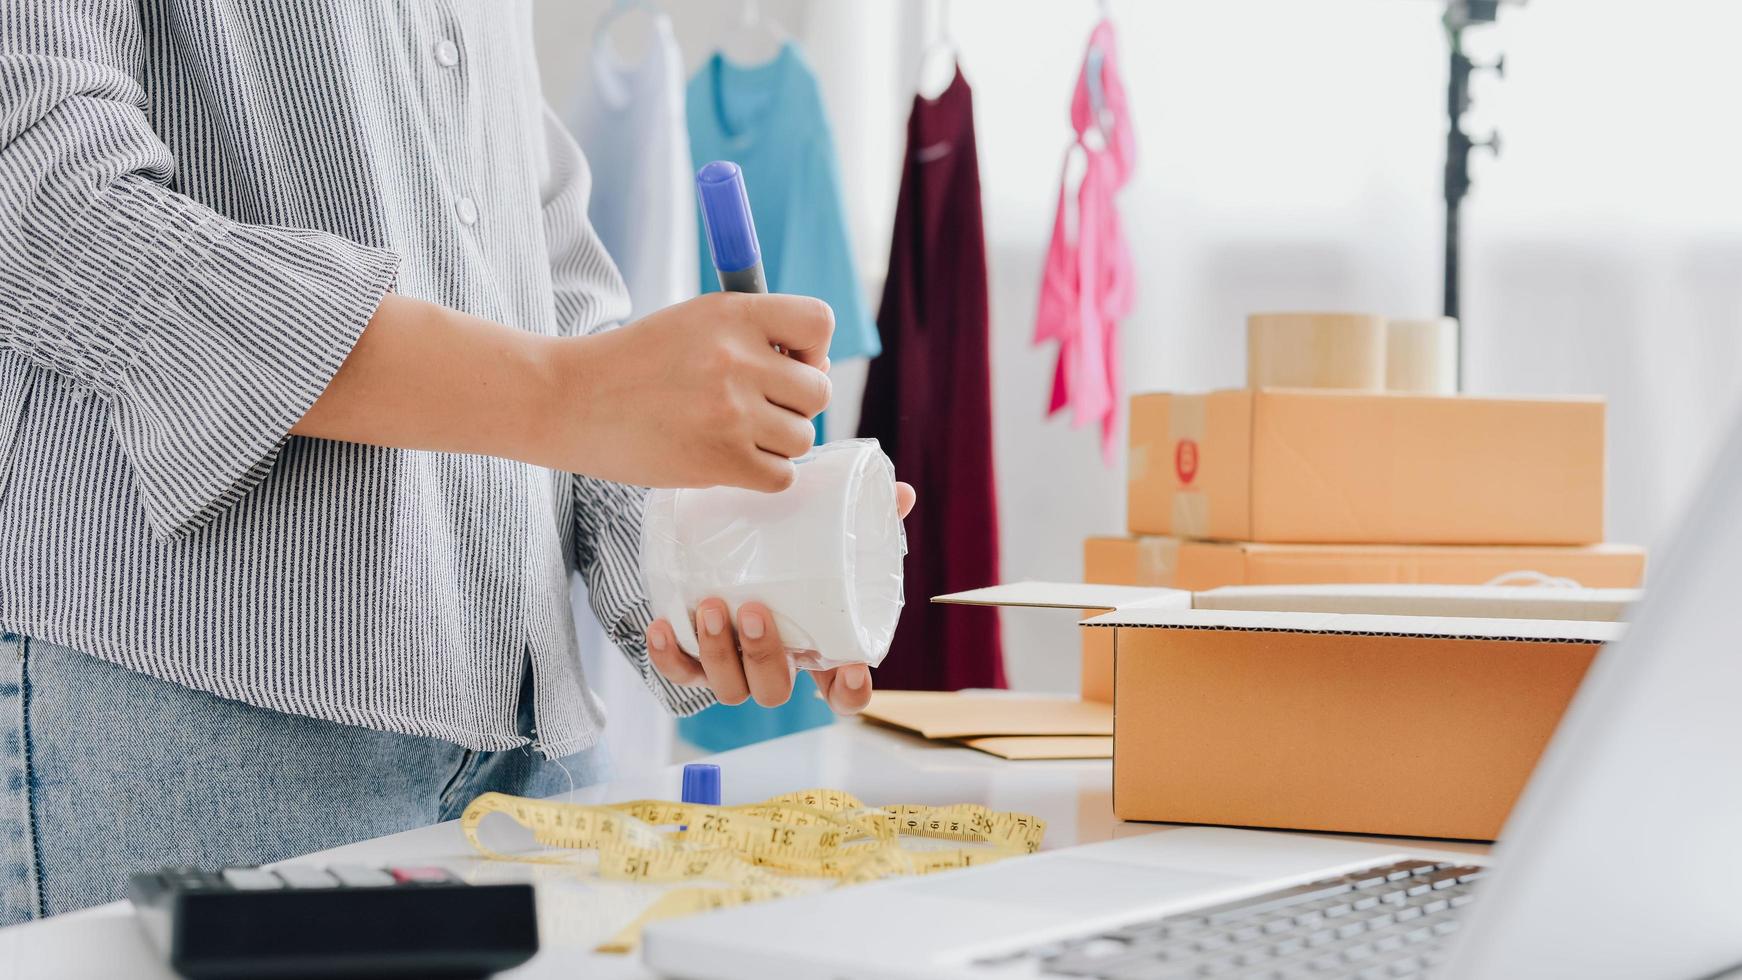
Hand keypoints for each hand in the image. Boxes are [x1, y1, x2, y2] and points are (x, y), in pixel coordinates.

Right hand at [557, 292, 834, 491]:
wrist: (570, 401)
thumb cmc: (635, 364)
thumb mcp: (694, 322)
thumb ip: (753, 336)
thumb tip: (816, 370)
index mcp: (733, 313)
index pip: (818, 323)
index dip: (813, 350)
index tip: (786, 364)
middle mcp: (738, 358)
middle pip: (818, 392)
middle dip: (794, 405)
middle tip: (754, 408)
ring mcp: (731, 411)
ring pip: (803, 438)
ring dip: (777, 443)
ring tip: (733, 434)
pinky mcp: (720, 460)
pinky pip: (782, 476)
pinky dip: (763, 474)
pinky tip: (729, 459)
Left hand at [646, 483, 915, 713]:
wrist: (722, 544)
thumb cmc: (793, 550)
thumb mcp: (830, 532)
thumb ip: (866, 517)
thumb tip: (902, 494)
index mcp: (816, 650)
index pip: (843, 694)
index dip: (849, 692)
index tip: (851, 668)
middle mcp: (775, 666)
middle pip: (773, 690)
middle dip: (762, 655)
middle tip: (752, 610)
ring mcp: (733, 667)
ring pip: (728, 687)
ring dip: (718, 652)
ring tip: (708, 606)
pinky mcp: (692, 657)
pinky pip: (680, 673)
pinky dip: (669, 655)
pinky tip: (662, 625)